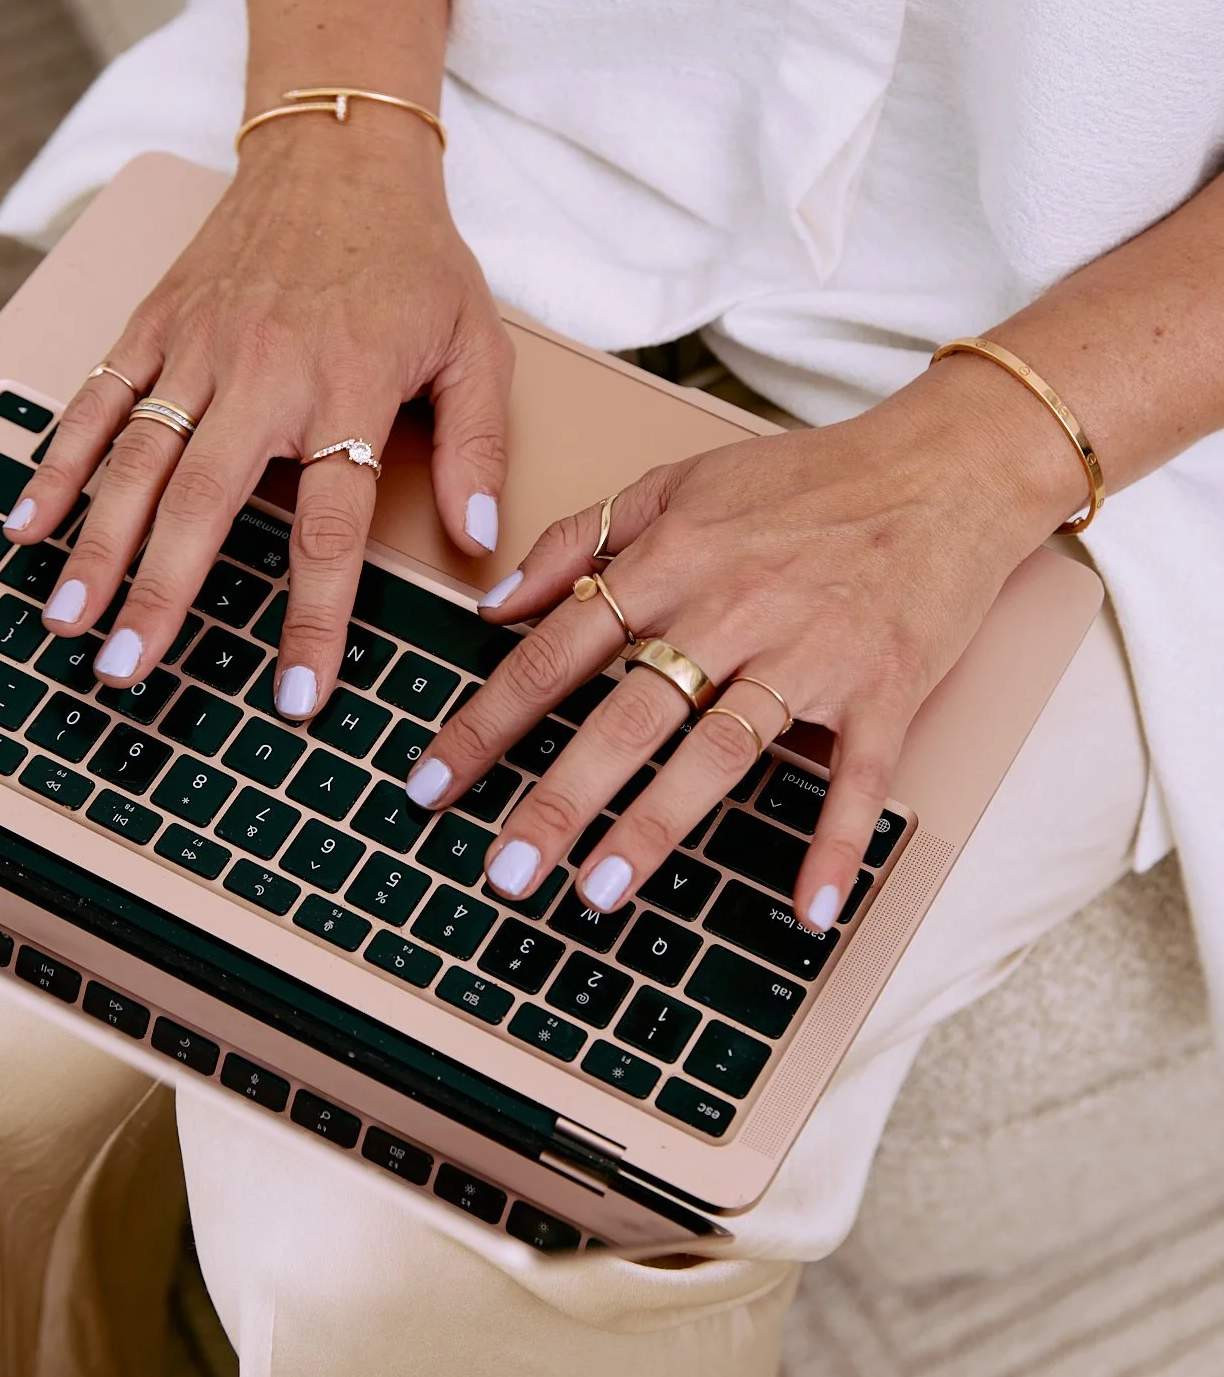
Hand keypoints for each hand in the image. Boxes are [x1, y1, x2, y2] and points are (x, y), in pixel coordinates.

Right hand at [0, 115, 512, 718]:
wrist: (340, 149)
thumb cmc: (414, 255)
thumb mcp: (477, 342)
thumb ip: (480, 445)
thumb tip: (481, 542)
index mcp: (348, 388)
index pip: (328, 526)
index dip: (315, 619)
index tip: (298, 696)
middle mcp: (265, 372)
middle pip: (202, 500)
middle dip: (160, 592)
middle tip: (127, 667)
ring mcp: (200, 345)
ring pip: (136, 456)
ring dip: (96, 542)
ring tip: (66, 618)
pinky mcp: (158, 320)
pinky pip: (101, 394)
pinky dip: (61, 456)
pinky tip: (31, 518)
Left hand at [405, 360, 1085, 930]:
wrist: (944, 465)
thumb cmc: (808, 479)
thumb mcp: (678, 482)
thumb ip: (581, 540)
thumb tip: (494, 603)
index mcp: (675, 559)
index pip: (558, 650)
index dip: (489, 721)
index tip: (432, 784)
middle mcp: (734, 608)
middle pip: (628, 714)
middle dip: (557, 797)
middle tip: (503, 868)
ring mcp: (812, 654)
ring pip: (720, 751)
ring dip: (655, 826)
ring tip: (596, 893)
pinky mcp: (885, 689)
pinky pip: (857, 779)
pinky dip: (835, 844)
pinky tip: (806, 910)